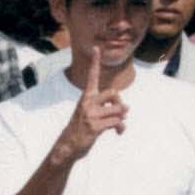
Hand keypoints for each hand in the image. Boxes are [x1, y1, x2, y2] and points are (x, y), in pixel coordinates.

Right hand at [54, 47, 127, 162]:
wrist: (68, 146)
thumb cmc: (81, 129)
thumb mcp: (91, 114)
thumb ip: (108, 108)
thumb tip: (127, 111)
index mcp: (86, 97)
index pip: (92, 77)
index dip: (95, 62)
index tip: (97, 48)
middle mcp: (87, 103)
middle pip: (113, 93)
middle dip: (120, 103)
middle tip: (121, 112)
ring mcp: (90, 115)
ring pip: (118, 109)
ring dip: (122, 118)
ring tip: (120, 125)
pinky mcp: (94, 126)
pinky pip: (116, 122)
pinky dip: (120, 127)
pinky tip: (118, 132)